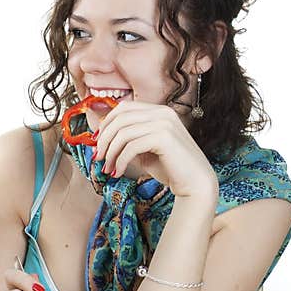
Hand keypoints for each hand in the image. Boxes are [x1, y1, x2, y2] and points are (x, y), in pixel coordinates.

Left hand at [94, 101, 217, 198]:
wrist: (194, 183)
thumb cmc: (168, 167)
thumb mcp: (143, 148)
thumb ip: (128, 138)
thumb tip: (99, 136)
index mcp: (158, 110)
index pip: (124, 108)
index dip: (105, 123)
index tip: (96, 142)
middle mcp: (162, 112)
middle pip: (120, 118)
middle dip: (104, 139)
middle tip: (97, 157)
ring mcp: (165, 123)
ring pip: (123, 132)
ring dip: (110, 152)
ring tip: (107, 168)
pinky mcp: (165, 137)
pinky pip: (131, 146)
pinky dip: (120, 160)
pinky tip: (117, 172)